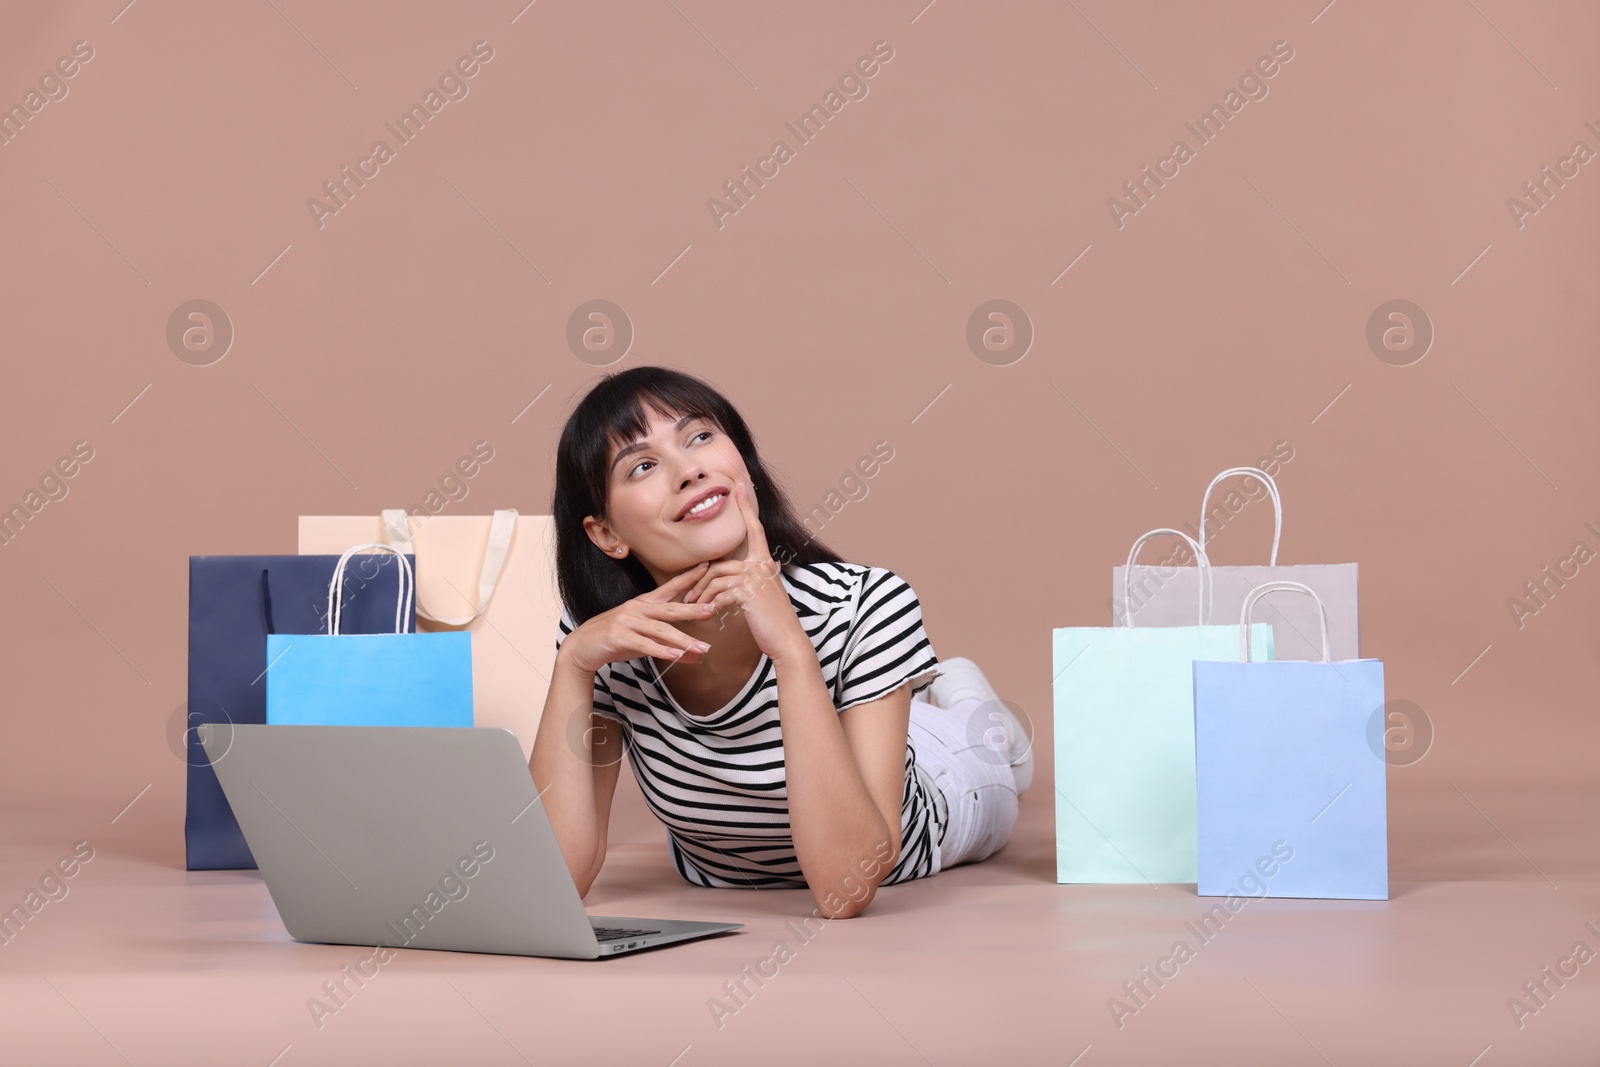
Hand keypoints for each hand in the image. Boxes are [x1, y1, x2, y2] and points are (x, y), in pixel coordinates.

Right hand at [557, 562, 718, 675]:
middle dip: (692, 609)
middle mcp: (637, 608)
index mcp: (644, 604)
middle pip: (669, 608)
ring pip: (660, 630)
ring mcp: (627, 621)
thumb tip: (697, 656)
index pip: (670, 588)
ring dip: (682, 640)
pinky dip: (660, 650)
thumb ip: (670, 646)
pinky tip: (675, 655)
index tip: (707, 566)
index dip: (688, 577)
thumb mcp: (645, 642)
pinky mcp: (618, 636)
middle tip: (713, 610)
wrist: (582, 647)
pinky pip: (644, 644)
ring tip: (701, 648)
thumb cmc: (616, 640)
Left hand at [683, 480, 808, 661]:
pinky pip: (721, 594)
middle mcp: (762, 566)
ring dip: (701, 595)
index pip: (755, 529)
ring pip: (716, 579)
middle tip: (689, 596)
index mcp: (765, 562)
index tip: (740, 487)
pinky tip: (711, 615)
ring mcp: (756, 579)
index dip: (746, 508)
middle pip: (719, 565)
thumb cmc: (774, 621)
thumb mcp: (765, 594)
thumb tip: (747, 575)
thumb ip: (755, 580)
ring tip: (695, 608)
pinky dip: (712, 605)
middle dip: (700, 581)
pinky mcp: (749, 594)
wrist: (787, 641)